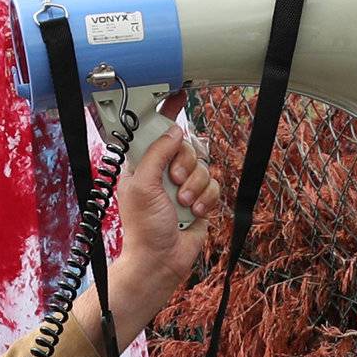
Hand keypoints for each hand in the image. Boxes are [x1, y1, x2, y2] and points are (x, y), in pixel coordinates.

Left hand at [82, 125, 218, 349]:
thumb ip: (157, 153)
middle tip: (174, 180)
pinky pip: (214, 185)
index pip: (156, 132)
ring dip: (195, 186)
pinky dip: (206, 200)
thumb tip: (174, 130)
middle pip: (186, 145)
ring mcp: (184, 186)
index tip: (177, 95)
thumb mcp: (142, 184)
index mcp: (144, 165)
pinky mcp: (201, 201)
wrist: (162, 261)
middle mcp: (165, 172)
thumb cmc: (144, 228)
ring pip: (203, 165)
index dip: (166, 114)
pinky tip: (194, 213)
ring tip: (183, 204)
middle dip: (184, 163)